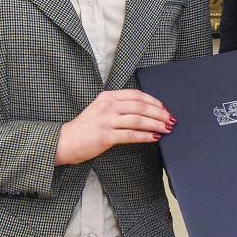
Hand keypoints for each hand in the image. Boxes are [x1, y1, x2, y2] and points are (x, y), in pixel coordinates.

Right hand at [55, 89, 174, 165]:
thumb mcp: (101, 109)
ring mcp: (106, 120)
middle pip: (141, 106)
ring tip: (166, 129)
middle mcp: (108, 105)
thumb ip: (118, 106)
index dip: (154, 101)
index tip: (165, 108)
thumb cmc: (86, 128)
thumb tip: (145, 111)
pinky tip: (154, 138)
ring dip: (156, 124)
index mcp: (108, 96)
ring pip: (138, 119)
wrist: (65, 142)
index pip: (137, 94)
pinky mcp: (106, 136)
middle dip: (159, 113)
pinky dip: (145, 136)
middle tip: (171, 119)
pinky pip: (131, 135)